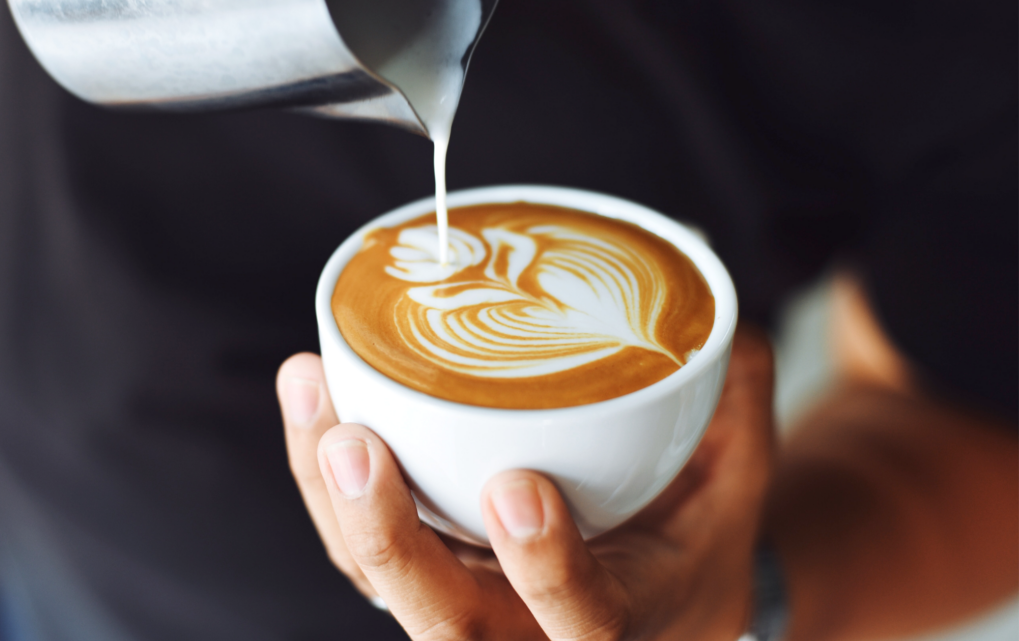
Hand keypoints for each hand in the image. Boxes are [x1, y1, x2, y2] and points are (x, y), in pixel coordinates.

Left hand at [278, 329, 775, 639]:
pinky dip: (322, 479)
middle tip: (356, 443)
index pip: (584, 620)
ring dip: (331, 495)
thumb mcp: (736, 474)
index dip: (548, 569)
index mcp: (620, 621)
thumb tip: (704, 277)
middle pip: (445, 622)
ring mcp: (464, 607)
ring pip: (378, 580)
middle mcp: (527, 632)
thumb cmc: (692, 537)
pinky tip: (312, 394)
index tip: (518, 488)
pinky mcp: (423, 575)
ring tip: (311, 387)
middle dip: (389, 538)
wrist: (653, 601)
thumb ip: (731, 390)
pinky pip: (357, 547)